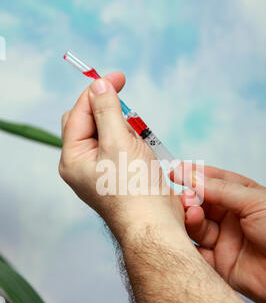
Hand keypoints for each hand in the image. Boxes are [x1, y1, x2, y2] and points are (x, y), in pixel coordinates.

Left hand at [59, 75, 183, 243]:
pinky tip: (143, 152)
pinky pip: (122, 148)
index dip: (97, 92)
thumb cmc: (135, 190)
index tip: (118, 77)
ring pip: (109, 135)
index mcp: (74, 158)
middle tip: (129, 109)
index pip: (79, 113)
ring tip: (138, 144)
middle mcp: (83, 165)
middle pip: (91, 122)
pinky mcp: (119, 175)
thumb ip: (107, 111)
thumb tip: (99, 86)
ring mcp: (101, 171)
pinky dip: (132, 142)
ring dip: (125, 129)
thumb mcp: (118, 142)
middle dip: (111, 112)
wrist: (155, 225)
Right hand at [171, 164, 265, 302]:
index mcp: (247, 199)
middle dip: (190, 198)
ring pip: (198, 227)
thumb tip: (192, 177)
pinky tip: (183, 236)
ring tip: (192, 213)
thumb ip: (222, 190)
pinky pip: (197, 254)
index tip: (176, 171)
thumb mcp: (258, 201)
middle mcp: (234, 219)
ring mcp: (227, 242)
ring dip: (190, 219)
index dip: (196, 175)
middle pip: (203, 204)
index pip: (216, 182)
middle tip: (185, 197)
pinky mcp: (221, 266)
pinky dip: (187, 246)